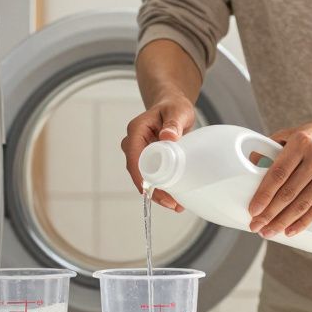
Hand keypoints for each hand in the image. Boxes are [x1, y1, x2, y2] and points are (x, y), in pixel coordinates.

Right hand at [121, 96, 196, 211]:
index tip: (151, 191)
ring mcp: (140, 153)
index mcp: (136, 131)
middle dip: (152, 191)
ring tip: (176, 205)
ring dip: (158, 193)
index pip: (134, 158)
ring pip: (145, 178)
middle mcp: (134, 143)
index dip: (141, 177)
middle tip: (171, 203)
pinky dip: (162, 188)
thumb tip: (168, 136)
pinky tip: (175, 198)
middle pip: (138, 172)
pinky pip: (152, 176)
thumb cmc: (173, 106)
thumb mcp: (177, 111)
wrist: (172, 106)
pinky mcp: (149, 160)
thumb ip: (174, 122)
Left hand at [247, 114, 311, 237]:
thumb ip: (274, 145)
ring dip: (283, 222)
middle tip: (255, 226)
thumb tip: (252, 160)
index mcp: (301, 143)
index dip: (264, 194)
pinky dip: (303, 222)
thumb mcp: (297, 132)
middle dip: (269, 213)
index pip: (278, 173)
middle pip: (288, 192)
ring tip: (268, 232)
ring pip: (302, 204)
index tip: (253, 209)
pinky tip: (290, 231)